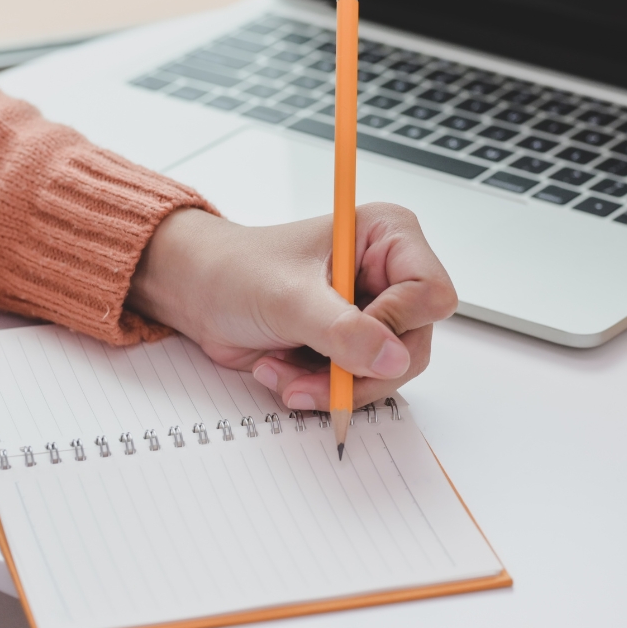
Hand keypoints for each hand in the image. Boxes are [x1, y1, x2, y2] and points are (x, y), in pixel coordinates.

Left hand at [127, 204, 457, 411]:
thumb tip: (393, 358)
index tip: (349, 337)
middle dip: (356, 369)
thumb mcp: (288, 297)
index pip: (431, 293)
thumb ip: (342, 329)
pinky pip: (362, 385)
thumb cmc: (235, 270)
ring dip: (333, 385)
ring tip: (284, 371)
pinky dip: (322, 390)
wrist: (196, 292)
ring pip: (388, 372)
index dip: (396, 324)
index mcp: (388, 236)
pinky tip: (284, 371)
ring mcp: (374, 313)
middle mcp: (389, 274)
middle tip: (309, 377)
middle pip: (414, 343)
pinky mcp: (355, 345)